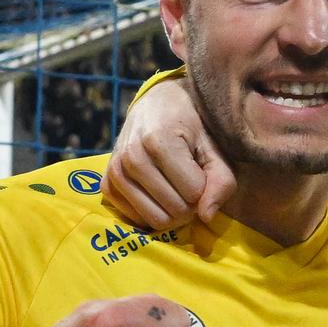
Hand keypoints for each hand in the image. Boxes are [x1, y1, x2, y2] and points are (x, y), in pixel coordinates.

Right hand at [103, 76, 234, 230]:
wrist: (154, 106)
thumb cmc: (189, 126)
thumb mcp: (213, 147)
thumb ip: (220, 180)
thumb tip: (206, 217)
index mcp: (158, 141)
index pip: (194, 193)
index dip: (204, 186)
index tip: (200, 170)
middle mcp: (132, 157)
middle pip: (175, 210)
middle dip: (190, 203)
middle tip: (190, 182)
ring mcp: (115, 172)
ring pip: (156, 219)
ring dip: (172, 210)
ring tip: (175, 188)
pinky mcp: (107, 185)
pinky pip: (136, 219)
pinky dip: (152, 211)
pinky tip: (157, 192)